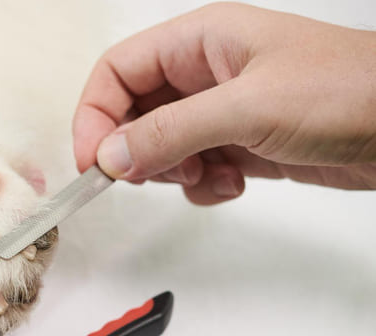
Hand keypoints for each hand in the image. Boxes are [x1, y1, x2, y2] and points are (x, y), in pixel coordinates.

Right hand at [73, 2, 375, 204]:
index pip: (117, 72)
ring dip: (173, 172)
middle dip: (135, 150)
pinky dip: (204, 186)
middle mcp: (205, 74)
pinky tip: (236, 183)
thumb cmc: (350, 90)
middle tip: (146, 176)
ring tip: (209, 174)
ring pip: (160, 146)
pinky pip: (194, 169)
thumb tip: (112, 156)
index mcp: (200, 42)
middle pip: (132, 113)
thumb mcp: (248, 108)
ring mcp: (222, 110)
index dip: (95, 115)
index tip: (93, 161)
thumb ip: (172, 132)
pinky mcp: (242, 144)